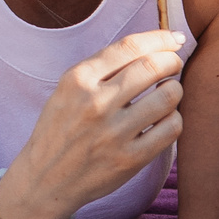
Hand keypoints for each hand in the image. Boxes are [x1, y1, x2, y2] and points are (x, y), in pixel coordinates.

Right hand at [0, 29, 188, 218]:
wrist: (44, 180)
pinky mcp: (130, 159)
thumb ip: (105, 68)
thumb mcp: (69, 90)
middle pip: (154, 66)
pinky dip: (174, 118)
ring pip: (169, 96)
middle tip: (173, 65)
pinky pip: (172, 128)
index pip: (129, 47)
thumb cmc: (62, 129)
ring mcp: (113, 133)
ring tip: (165, 94)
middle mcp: (95, 103)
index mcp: (77, 80)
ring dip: (174, 90)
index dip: (159, 38)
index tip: (174, 38)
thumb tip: (158, 44)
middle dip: (172, 61)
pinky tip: (163, 119)